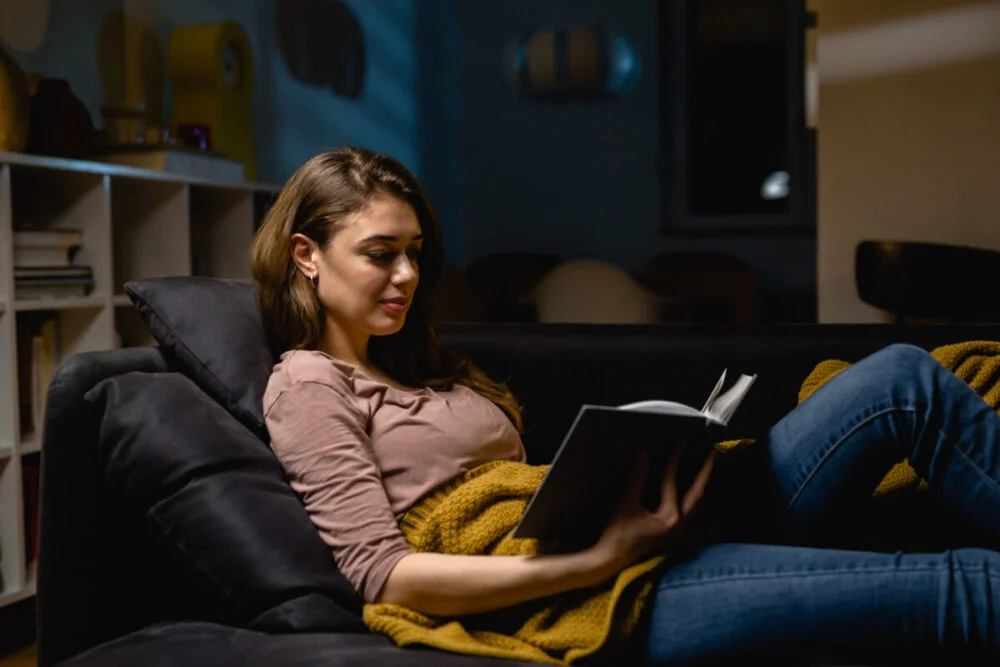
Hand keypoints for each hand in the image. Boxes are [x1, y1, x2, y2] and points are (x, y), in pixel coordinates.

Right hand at [591, 443, 714, 573]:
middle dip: (705, 473)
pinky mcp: (672, 533)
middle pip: (697, 494)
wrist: (612, 560)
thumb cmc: (618, 534)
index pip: (672, 482)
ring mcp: (678, 531)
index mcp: (670, 518)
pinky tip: (691, 492)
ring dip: (701, 486)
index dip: (674, 460)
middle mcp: (679, 525)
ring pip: (696, 504)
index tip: (680, 442)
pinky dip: (693, 499)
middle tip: (712, 454)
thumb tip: (643, 454)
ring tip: (706, 470)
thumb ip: (637, 478)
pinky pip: (689, 512)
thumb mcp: (626, 504)